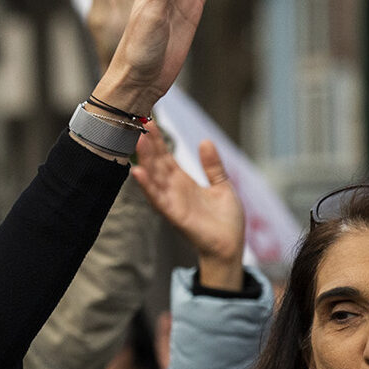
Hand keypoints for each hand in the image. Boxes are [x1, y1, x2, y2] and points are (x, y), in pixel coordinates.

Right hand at [131, 130, 245, 290]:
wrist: (230, 246)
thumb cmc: (226, 220)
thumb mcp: (222, 186)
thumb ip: (212, 166)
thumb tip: (205, 141)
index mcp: (183, 182)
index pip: (166, 157)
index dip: (158, 140)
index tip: (150, 122)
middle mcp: (173, 190)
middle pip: (157, 163)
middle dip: (149, 145)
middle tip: (140, 124)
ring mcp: (172, 202)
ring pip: (154, 178)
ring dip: (145, 160)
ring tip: (138, 141)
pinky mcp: (175, 215)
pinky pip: (158, 199)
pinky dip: (147, 186)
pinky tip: (138, 173)